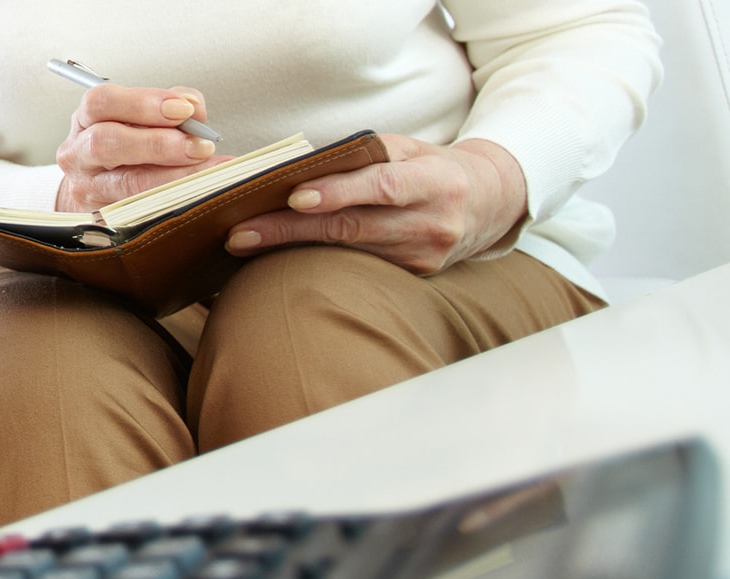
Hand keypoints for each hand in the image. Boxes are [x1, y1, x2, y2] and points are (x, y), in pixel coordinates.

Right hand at [56, 85, 226, 212]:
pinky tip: (199, 192)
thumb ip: (167, 107)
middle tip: (198, 144)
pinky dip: (173, 199)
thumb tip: (194, 109)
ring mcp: (86, 189)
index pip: (102, 103)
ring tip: (206, 168)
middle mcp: (77, 155)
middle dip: (158, 142)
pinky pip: (138, 211)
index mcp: (84, 121)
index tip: (184, 109)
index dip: (143, 104)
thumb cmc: (123, 148)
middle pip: (104, 142)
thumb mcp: (137, 118)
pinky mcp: (101, 219)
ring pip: (124, 183)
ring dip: (172, 174)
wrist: (96, 188)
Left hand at [225, 134, 528, 275]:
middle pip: (353, 228)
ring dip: (291, 250)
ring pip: (348, 253)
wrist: (488, 202)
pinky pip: (356, 268)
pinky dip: (313, 262)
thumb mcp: (408, 149)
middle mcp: (432, 224)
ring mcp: (423, 256)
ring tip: (245, 244)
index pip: (383, 186)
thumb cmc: (432, 168)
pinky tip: (275, 259)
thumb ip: (362, 156)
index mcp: (436, 182)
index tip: (295, 197)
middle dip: (291, 230)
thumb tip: (296, 168)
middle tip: (241, 233)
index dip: (339, 192)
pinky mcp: (413, 277)